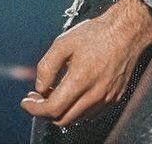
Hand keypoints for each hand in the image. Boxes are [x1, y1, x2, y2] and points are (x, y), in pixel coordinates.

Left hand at [21, 0, 151, 126]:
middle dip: (45, 112)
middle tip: (36, 97)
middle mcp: (94, 95)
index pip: (53, 109)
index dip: (35, 109)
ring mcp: (106, 99)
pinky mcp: (113, 99)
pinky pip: (90, 113)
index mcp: (80, 80)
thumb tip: (39, 86)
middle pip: (63, 119)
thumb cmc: (96, 34)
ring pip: (77, 118)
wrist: (125, 33)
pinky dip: (75, 109)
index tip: (26, 103)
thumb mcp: (63, 42)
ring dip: (60, 111)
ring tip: (52, 92)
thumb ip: (47, 66)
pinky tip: (70, 93)